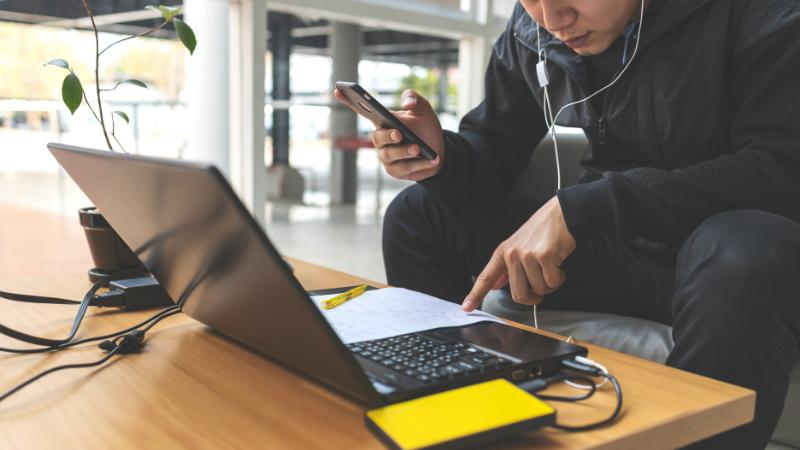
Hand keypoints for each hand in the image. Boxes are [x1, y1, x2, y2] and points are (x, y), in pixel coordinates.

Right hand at [333, 88, 444, 180]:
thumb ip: (415, 100)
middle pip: (377, 137)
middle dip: (387, 136)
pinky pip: (403, 168)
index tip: (338, 89)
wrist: (440, 151)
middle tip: (399, 133)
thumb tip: (406, 101)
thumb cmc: (426, 129)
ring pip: (389, 154)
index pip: (362, 111)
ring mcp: (386, 156)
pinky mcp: (395, 171)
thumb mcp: (424, 111)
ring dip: (404, 151)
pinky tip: (430, 159)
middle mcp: (380, 139)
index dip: (349, 101)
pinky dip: (417, 164)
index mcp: (383, 121)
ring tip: (417, 148)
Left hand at [462, 197, 576, 311]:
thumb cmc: (540, 232)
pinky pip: (552, 283)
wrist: (560, 215)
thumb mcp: (517, 246)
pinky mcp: (544, 257)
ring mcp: (527, 255)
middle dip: (533, 297)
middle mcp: (512, 255)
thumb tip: (495, 285)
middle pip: (519, 295)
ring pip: (539, 290)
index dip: (475, 294)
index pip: (486, 277)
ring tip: (550, 267)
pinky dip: (559, 278)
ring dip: (549, 284)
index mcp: (502, 253)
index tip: (466, 308)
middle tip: (540, 288)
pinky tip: (558, 264)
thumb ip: (505, 268)